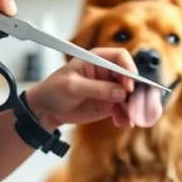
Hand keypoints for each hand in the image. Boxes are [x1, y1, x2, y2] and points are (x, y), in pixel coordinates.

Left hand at [24, 48, 164, 129]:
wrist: (46, 109)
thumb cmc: (54, 90)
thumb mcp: (73, 87)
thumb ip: (97, 88)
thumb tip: (120, 92)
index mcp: (98, 60)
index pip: (121, 58)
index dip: (128, 70)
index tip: (129, 86)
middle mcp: (107, 73)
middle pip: (129, 78)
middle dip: (135, 92)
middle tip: (135, 106)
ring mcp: (110, 89)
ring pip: (129, 96)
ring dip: (132, 107)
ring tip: (130, 119)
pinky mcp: (108, 104)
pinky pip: (123, 109)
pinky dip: (126, 116)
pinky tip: (123, 122)